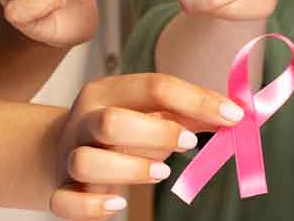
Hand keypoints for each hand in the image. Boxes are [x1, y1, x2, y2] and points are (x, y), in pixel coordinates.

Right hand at [49, 73, 243, 218]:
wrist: (58, 149)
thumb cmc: (120, 131)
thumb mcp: (151, 113)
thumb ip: (190, 112)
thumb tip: (236, 114)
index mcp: (108, 91)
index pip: (153, 87)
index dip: (197, 100)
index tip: (233, 115)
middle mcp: (84, 120)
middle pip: (111, 121)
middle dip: (158, 133)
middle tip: (189, 143)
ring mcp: (69, 156)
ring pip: (87, 161)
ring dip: (130, 169)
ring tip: (161, 172)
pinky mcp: (61, 190)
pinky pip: (65, 202)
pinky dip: (93, 208)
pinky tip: (119, 205)